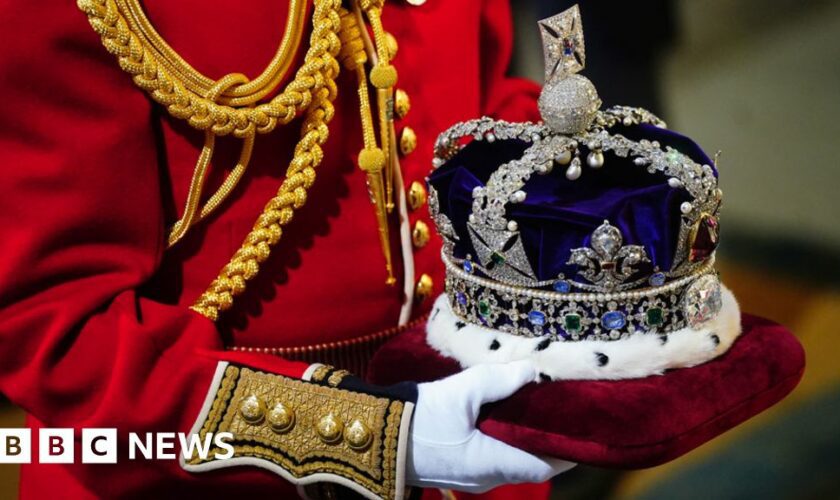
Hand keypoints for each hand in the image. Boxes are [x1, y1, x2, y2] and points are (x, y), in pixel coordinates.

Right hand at [405, 360, 575, 492]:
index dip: (570, 445)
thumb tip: (534, 371)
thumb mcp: (462, 392)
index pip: (550, 463)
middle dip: (547, 436)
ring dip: (523, 436)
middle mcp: (488, 477)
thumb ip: (500, 380)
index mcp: (496, 463)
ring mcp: (471, 476)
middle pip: (531, 460)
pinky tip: (500, 412)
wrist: (375, 436)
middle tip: (559, 405)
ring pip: (511, 458)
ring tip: (533, 404)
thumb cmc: (420, 417)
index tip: (583, 421)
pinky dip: (503, 438)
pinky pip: (491, 456)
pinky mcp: (456, 469)